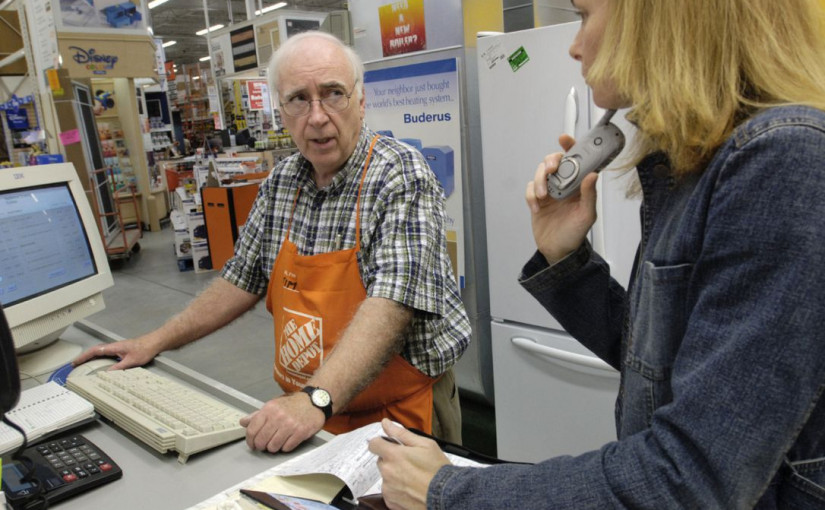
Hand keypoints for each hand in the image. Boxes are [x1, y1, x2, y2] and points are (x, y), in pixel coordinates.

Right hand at [71, 336, 159, 370]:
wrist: (155, 342)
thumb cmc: (146, 348)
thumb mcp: (131, 361)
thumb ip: (118, 368)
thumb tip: (106, 374)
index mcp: (114, 347)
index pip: (94, 351)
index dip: (83, 356)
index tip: (75, 362)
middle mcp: (115, 346)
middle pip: (95, 351)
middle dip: (85, 357)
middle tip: (76, 364)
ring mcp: (119, 348)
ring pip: (101, 352)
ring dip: (92, 358)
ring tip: (85, 366)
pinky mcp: (123, 350)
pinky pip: (108, 354)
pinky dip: (101, 359)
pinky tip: (102, 365)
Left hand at [240, 392, 324, 452]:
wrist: (313, 402)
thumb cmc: (292, 405)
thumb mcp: (273, 406)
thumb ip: (257, 415)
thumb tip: (243, 422)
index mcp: (269, 409)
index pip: (252, 430)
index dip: (250, 440)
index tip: (252, 444)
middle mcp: (278, 416)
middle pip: (261, 440)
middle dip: (261, 446)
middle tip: (264, 446)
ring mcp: (290, 425)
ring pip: (273, 447)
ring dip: (273, 448)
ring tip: (276, 443)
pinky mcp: (301, 432)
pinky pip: (287, 448)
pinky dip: (285, 447)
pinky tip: (287, 441)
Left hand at [367, 419, 449, 509]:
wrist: (446, 496)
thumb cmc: (438, 470)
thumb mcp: (425, 445)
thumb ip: (402, 433)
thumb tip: (386, 423)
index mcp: (393, 455)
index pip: (374, 444)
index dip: (381, 443)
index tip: (388, 445)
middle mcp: (387, 472)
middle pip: (382, 461)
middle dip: (392, 460)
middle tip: (410, 463)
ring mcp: (388, 489)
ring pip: (386, 477)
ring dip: (395, 476)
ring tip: (413, 479)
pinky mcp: (391, 502)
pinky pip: (389, 492)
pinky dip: (397, 490)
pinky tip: (412, 489)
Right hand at [525, 134, 598, 263]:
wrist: (558, 251)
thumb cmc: (575, 234)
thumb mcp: (587, 216)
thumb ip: (590, 195)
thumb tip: (594, 175)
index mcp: (579, 185)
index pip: (576, 160)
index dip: (570, 146)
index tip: (564, 139)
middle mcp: (564, 184)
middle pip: (554, 162)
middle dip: (550, 162)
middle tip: (550, 171)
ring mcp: (549, 191)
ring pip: (539, 173)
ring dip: (539, 181)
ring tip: (542, 196)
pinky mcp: (536, 200)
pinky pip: (529, 189)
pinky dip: (531, 196)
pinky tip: (537, 208)